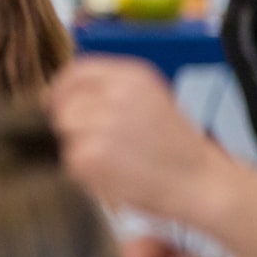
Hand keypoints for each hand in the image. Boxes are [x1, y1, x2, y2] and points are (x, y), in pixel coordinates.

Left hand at [49, 56, 231, 221]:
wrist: (204, 183)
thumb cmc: (178, 147)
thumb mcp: (149, 100)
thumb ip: (106, 91)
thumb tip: (52, 95)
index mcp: (131, 76)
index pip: (74, 73)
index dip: (61, 91)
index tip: (57, 106)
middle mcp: (114, 94)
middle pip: (64, 106)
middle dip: (74, 127)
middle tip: (103, 145)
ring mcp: (100, 124)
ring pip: (66, 135)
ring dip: (81, 150)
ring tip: (117, 160)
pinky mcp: (90, 155)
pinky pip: (71, 162)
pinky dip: (88, 173)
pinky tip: (118, 175)